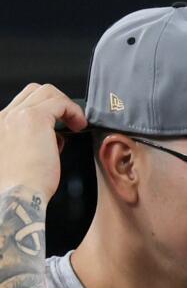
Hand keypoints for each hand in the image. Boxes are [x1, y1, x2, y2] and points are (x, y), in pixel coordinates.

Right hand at [0, 84, 84, 203]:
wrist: (16, 196)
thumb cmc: (20, 186)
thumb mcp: (19, 158)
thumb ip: (30, 142)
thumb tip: (53, 137)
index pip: (22, 104)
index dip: (44, 110)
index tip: (58, 125)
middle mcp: (2, 117)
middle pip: (33, 91)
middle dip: (55, 101)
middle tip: (69, 120)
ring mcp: (16, 115)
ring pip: (45, 91)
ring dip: (65, 104)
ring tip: (76, 123)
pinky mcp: (33, 119)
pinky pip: (59, 102)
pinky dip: (73, 110)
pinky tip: (78, 125)